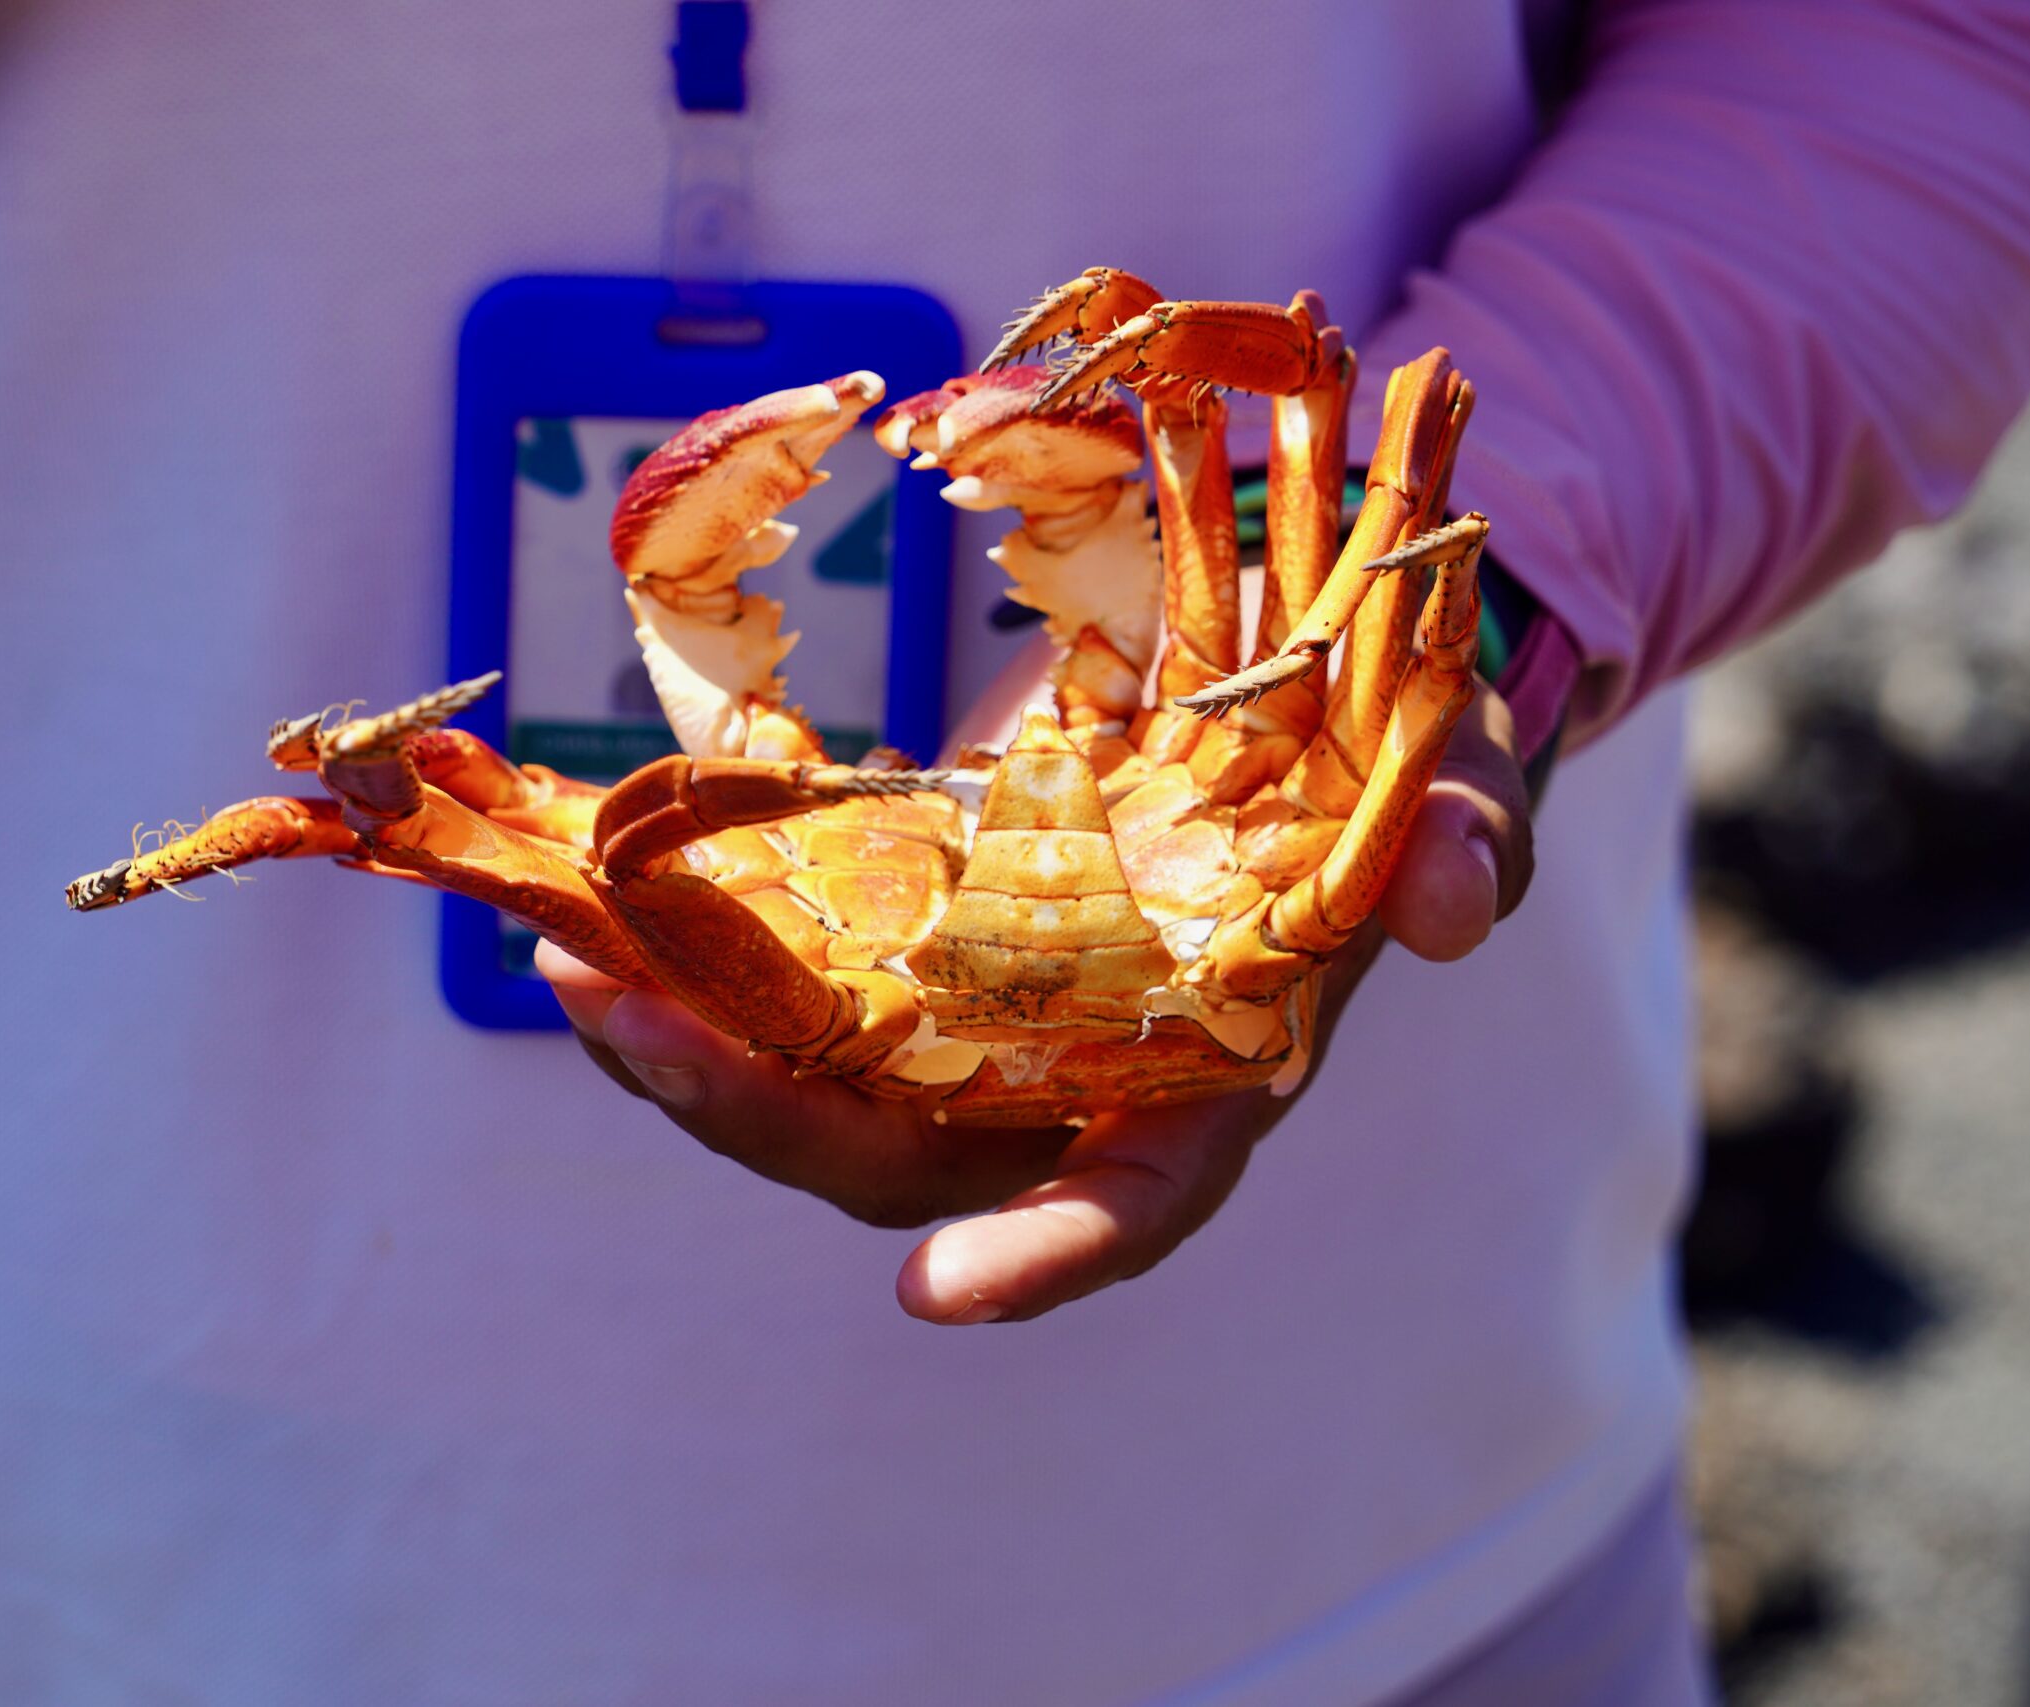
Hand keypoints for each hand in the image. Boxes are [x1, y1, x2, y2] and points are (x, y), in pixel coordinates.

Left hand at [541, 683, 1532, 1322]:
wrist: (1288, 700)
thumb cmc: (1385, 768)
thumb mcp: (1449, 779)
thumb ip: (1465, 838)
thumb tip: (1463, 902)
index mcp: (1210, 1078)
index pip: (1134, 1200)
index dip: (1048, 1255)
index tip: (939, 1295)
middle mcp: (1072, 1080)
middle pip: (904, 1161)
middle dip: (763, 1119)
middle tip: (628, 1025)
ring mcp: (976, 1021)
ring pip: (810, 1092)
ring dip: (685, 1049)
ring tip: (564, 962)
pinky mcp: (906, 947)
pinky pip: (780, 994)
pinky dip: (688, 962)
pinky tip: (591, 904)